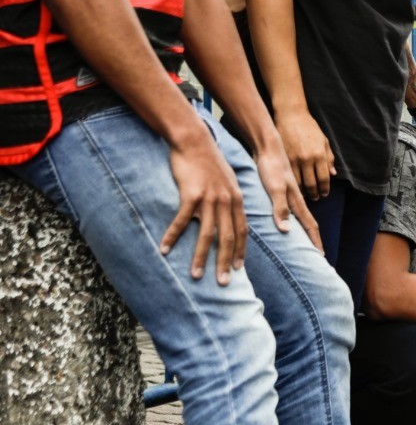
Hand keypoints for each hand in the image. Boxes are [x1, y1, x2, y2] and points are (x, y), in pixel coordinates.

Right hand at [160, 134, 246, 286]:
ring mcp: (210, 198)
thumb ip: (229, 200)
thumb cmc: (208, 162)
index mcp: (237, 199)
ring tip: (195, 275)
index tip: (238, 269)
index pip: (242, 231)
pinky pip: (182, 221)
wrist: (194, 140)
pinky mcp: (191, 194)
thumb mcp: (227, 181)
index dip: (240, 251)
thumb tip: (227, 217)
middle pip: (228, 238)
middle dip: (225, 263)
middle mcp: (227, 201)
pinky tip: (165, 249)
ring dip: (200, 257)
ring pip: (207, 235)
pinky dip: (173, 236)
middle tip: (222, 283)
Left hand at [253, 134, 322, 249]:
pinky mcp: (281, 192)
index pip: (310, 226)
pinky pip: (291, 211)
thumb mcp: (274, 188)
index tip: (321, 257)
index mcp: (296, 201)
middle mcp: (295, 200)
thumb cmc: (270, 167)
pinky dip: (294, 222)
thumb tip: (286, 230)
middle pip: (308, 224)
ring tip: (306, 245)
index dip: (315, 242)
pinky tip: (289, 224)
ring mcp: (289, 196)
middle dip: (314, 241)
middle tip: (318, 257)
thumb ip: (280, 208)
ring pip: (301, 218)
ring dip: (306, 232)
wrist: (268, 147)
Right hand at [275, 109, 335, 200]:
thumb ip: (329, 158)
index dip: (325, 189)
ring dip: (303, 192)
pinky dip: (292, 184)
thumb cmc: (309, 128)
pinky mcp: (283, 158)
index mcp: (319, 154)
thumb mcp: (324, 141)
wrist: (291, 116)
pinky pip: (288, 176)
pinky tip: (294, 187)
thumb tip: (333, 174)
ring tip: (305, 195)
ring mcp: (294, 159)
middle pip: (311, 184)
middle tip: (316, 198)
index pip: (324, 178)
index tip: (325, 194)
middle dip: (314, 194)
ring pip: (298, 183)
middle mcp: (307, 159)